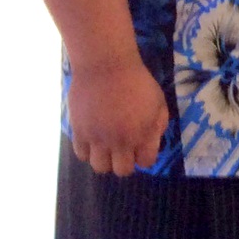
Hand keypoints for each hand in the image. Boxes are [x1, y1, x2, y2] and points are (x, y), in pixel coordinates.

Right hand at [67, 58, 169, 176]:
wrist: (106, 67)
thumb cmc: (137, 82)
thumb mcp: (159, 102)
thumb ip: (158, 125)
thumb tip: (151, 143)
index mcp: (143, 134)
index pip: (146, 162)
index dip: (145, 157)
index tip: (141, 149)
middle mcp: (120, 141)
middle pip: (122, 171)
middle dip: (125, 163)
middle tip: (124, 150)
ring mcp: (98, 138)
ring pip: (99, 167)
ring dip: (105, 160)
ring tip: (107, 147)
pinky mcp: (79, 131)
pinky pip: (81, 154)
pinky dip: (88, 151)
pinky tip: (93, 139)